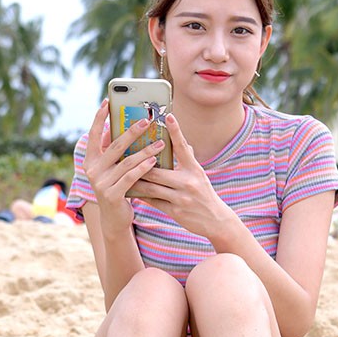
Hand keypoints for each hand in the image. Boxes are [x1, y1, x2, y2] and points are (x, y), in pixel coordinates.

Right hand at [82, 99, 166, 230]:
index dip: (99, 118)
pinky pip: (131, 177)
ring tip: (160, 142)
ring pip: (126, 161)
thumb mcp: (113, 168)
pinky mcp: (111, 194)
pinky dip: (143, 168)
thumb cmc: (118, 187)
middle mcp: (91, 170)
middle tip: (147, 120)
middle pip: (114, 145)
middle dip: (132, 131)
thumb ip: (115, 151)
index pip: (93, 134)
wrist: (114, 218)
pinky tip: (154, 161)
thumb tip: (127, 125)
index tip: (107, 101)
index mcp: (90, 160)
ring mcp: (100, 183)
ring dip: (145, 150)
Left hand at [128, 114, 235, 239]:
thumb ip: (189, 159)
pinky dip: (141, 195)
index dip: (176, 131)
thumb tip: (183, 142)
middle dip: (140, 164)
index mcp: (195, 169)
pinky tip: (130, 190)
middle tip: (124, 154)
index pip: (183, 147)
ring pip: (152, 187)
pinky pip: (153, 201)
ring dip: (136, 181)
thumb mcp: (200, 174)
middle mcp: (189, 182)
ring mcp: (182, 198)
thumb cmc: (205, 194)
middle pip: (157, 171)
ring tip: (122, 174)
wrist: (216, 220)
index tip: (168, 116)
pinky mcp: (175, 211)